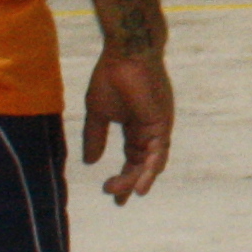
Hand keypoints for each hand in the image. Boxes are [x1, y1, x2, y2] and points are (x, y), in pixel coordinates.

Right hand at [80, 48, 172, 203]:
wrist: (124, 54)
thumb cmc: (111, 77)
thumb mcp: (98, 113)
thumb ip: (96, 137)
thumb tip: (90, 162)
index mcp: (135, 127)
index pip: (132, 157)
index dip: (124, 176)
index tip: (110, 193)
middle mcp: (150, 129)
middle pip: (142, 163)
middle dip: (129, 182)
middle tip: (114, 197)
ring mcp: (158, 126)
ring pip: (152, 161)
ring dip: (138, 179)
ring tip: (125, 194)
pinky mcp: (162, 123)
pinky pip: (159, 152)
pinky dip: (151, 170)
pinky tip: (141, 186)